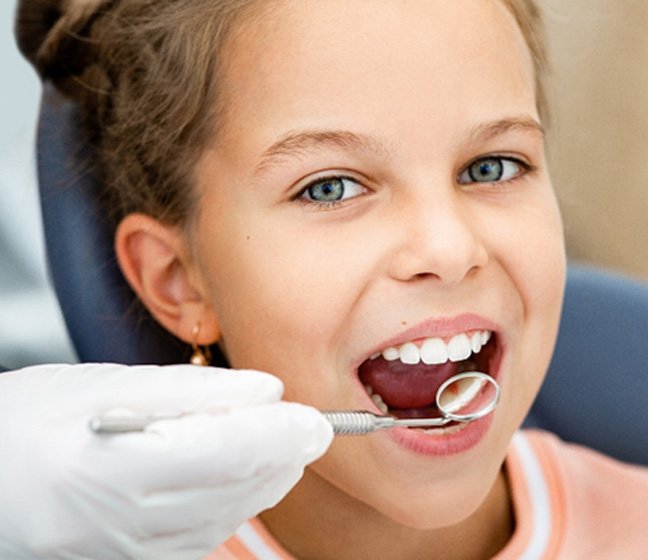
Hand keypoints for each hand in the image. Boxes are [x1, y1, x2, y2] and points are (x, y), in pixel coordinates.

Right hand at [0, 363, 332, 558]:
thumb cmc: (26, 423)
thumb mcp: (103, 385)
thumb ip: (191, 390)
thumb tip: (264, 391)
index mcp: (106, 470)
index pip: (223, 455)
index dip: (277, 437)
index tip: (314, 420)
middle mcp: (120, 526)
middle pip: (232, 491)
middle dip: (282, 458)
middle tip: (310, 427)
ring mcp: (126, 554)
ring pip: (225, 517)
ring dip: (266, 480)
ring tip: (286, 444)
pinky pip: (203, 535)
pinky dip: (236, 501)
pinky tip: (248, 473)